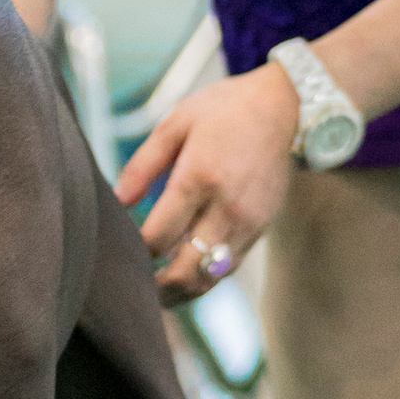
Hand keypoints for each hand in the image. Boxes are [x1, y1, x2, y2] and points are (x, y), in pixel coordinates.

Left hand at [116, 64, 300, 300]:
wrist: (282, 107)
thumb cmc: (222, 110)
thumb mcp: (175, 123)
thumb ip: (142, 164)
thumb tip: (117, 201)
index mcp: (198, 177)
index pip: (158, 236)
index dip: (135, 251)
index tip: (120, 251)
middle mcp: (226, 207)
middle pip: (187, 271)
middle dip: (157, 288)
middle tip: (135, 289)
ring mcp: (248, 222)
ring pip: (211, 277)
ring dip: (182, 290)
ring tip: (157, 291)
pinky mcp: (261, 228)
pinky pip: (230, 266)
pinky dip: (205, 275)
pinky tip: (186, 270)